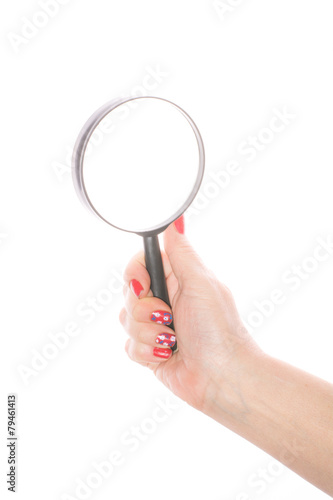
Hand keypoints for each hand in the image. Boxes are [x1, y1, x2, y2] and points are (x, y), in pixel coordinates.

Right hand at [119, 216, 261, 413]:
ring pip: (125, 320)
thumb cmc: (218, 330)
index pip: (141, 263)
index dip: (135, 273)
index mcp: (177, 278)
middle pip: (128, 293)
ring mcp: (155, 326)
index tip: (143, 285)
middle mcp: (164, 299)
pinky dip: (147, 352)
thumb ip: (181, 253)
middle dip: (144, 310)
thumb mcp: (201, 283)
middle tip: (168, 317)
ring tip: (172, 341)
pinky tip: (166, 355)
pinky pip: (128, 345)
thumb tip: (176, 218)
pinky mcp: (148, 350)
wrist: (222, 377)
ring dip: (148, 333)